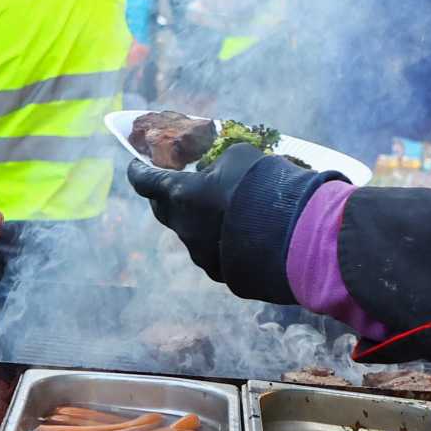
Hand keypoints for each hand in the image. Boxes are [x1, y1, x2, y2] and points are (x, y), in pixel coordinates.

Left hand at [126, 146, 339, 303]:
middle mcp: (184, 228)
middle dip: (165, 196)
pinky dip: (219, 240)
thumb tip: (210, 174)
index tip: (136, 165)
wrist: (294, 235)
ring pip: (190, 233)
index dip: (139, 171)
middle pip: (163, 210)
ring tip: (222, 211)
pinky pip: (212, 252)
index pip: (145, 182)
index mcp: (181, 194)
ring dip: (198, 220)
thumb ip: (215, 165)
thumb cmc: (263, 185)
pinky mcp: (221, 274)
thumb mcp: (237, 156)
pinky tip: (240, 234)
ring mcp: (201, 254)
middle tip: (175, 186)